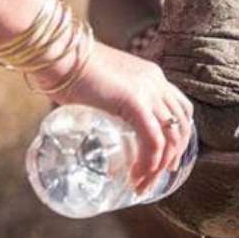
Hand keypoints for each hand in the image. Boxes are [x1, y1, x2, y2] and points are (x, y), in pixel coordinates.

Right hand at [37, 42, 193, 192]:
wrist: (58, 52)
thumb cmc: (68, 67)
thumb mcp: (100, 85)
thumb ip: (107, 101)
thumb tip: (94, 123)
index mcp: (152, 76)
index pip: (180, 109)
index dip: (179, 137)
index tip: (167, 160)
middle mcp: (157, 82)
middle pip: (181, 125)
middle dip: (172, 157)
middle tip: (157, 178)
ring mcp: (148, 91)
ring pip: (170, 138)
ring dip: (158, 167)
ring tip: (141, 184)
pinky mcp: (135, 101)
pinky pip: (153, 140)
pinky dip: (149, 163)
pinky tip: (136, 175)